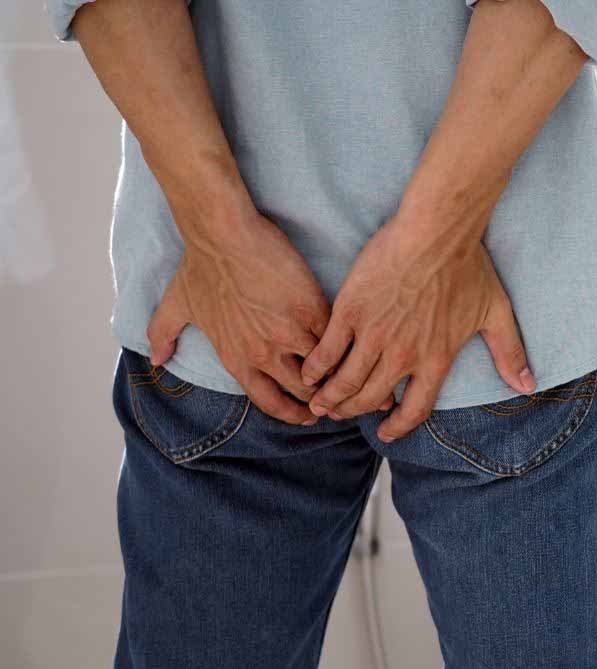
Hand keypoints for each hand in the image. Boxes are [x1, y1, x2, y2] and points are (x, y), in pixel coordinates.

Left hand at [145, 207, 331, 424]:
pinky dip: (341, 344)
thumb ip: (163, 334)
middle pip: (301, 392)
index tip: (306, 414)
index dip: (290, 413)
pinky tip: (349, 344)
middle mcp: (262, 354)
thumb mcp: (177, 305)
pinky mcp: (310, 311)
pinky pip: (332, 339)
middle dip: (320, 399)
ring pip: (321, 370)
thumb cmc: (201, 266)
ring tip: (348, 371)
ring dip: (335, 373)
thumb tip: (155, 358)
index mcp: (235, 358)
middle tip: (334, 395)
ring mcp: (288, 334)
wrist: (223, 235)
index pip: (268, 402)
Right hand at [300, 212, 535, 441]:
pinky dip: (316, 367)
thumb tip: (526, 384)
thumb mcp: (495, 313)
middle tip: (341, 414)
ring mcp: (374, 335)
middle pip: (371, 399)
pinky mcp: (351, 311)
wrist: (436, 231)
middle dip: (354, 412)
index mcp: (435, 359)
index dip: (399, 426)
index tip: (387, 432)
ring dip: (331, 398)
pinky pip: (327, 350)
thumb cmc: (468, 267)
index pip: (415, 409)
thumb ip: (509, 354)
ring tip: (320, 403)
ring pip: (346, 381)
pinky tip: (310, 374)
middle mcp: (403, 355)